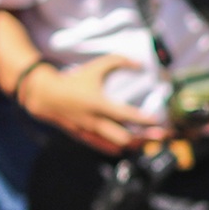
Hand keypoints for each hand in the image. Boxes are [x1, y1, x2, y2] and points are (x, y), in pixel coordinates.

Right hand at [20, 53, 165, 152]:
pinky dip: (119, 147)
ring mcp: (90, 132)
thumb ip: (118, 61)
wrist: (47, 96)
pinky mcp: (85, 138)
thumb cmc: (74, 79)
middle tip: (161, 135)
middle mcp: (95, 121)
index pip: (126, 115)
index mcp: (98, 104)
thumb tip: (140, 64)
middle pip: (125, 138)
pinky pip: (106, 147)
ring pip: (117, 146)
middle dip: (145, 138)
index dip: (144, 119)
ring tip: (149, 140)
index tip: (158, 121)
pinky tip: (130, 144)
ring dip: (135, 144)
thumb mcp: (96, 66)